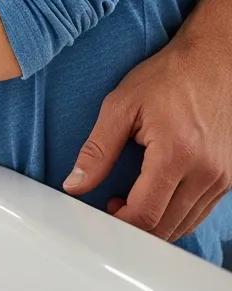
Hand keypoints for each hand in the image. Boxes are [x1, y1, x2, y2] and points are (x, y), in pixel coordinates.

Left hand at [63, 30, 231, 241]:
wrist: (212, 63)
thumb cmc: (167, 78)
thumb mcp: (120, 106)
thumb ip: (97, 149)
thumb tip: (75, 184)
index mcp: (177, 155)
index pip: (145, 214)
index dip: (118, 222)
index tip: (101, 210)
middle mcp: (206, 173)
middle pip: (166, 228)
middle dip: (134, 227)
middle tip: (110, 205)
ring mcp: (222, 179)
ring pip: (184, 225)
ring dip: (154, 224)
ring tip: (129, 199)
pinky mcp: (229, 179)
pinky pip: (199, 212)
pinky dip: (175, 214)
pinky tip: (154, 196)